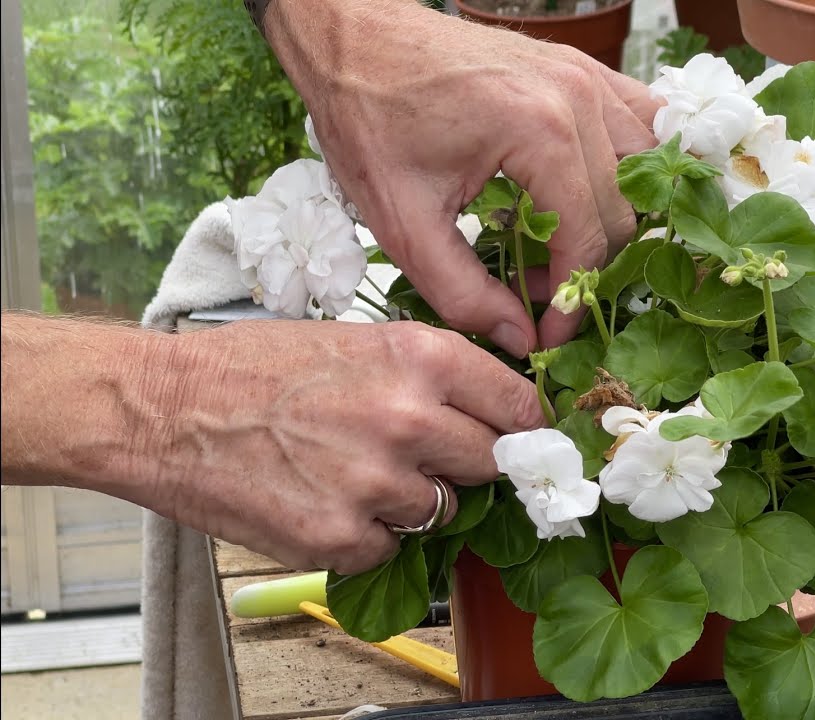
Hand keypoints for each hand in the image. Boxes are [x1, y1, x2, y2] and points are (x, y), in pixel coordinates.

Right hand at [146, 320, 543, 573]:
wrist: (167, 409)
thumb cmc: (256, 367)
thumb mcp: (357, 339)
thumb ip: (429, 374)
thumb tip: (490, 410)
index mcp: (419, 358)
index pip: (518, 407)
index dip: (522, 427)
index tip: (520, 440)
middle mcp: (408, 419)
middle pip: (489, 463)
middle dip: (464, 464)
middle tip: (422, 456)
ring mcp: (375, 483)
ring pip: (442, 511)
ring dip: (412, 501)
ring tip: (355, 473)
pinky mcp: (339, 537)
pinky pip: (389, 549)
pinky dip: (365, 536)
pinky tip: (325, 502)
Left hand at [265, 0, 658, 355]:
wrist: (355, 38)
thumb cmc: (370, 117)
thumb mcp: (403, 222)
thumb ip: (463, 293)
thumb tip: (520, 338)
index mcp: (539, 133)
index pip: (590, 241)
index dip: (571, 300)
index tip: (546, 331)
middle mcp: (578, 98)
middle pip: (624, 211)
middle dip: (587, 264)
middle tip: (539, 287)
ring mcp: (587, 75)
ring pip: (644, 169)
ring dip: (615, 217)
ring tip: (565, 244)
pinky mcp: (582, 67)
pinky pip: (641, 122)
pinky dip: (632, 165)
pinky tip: (597, 193)